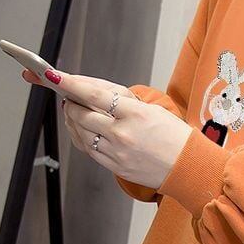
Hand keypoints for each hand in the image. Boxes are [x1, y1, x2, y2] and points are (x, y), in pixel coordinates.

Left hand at [22, 68, 192, 188]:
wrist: (189, 168)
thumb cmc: (175, 137)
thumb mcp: (152, 110)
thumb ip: (120, 101)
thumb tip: (90, 93)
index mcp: (135, 114)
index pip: (94, 95)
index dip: (70, 84)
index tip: (54, 76)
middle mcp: (124, 134)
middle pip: (82, 115)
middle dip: (70, 104)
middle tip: (69, 97)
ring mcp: (118, 153)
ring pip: (81, 134)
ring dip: (72, 121)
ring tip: (74, 113)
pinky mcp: (116, 167)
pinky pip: (89, 150)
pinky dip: (80, 138)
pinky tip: (81, 131)